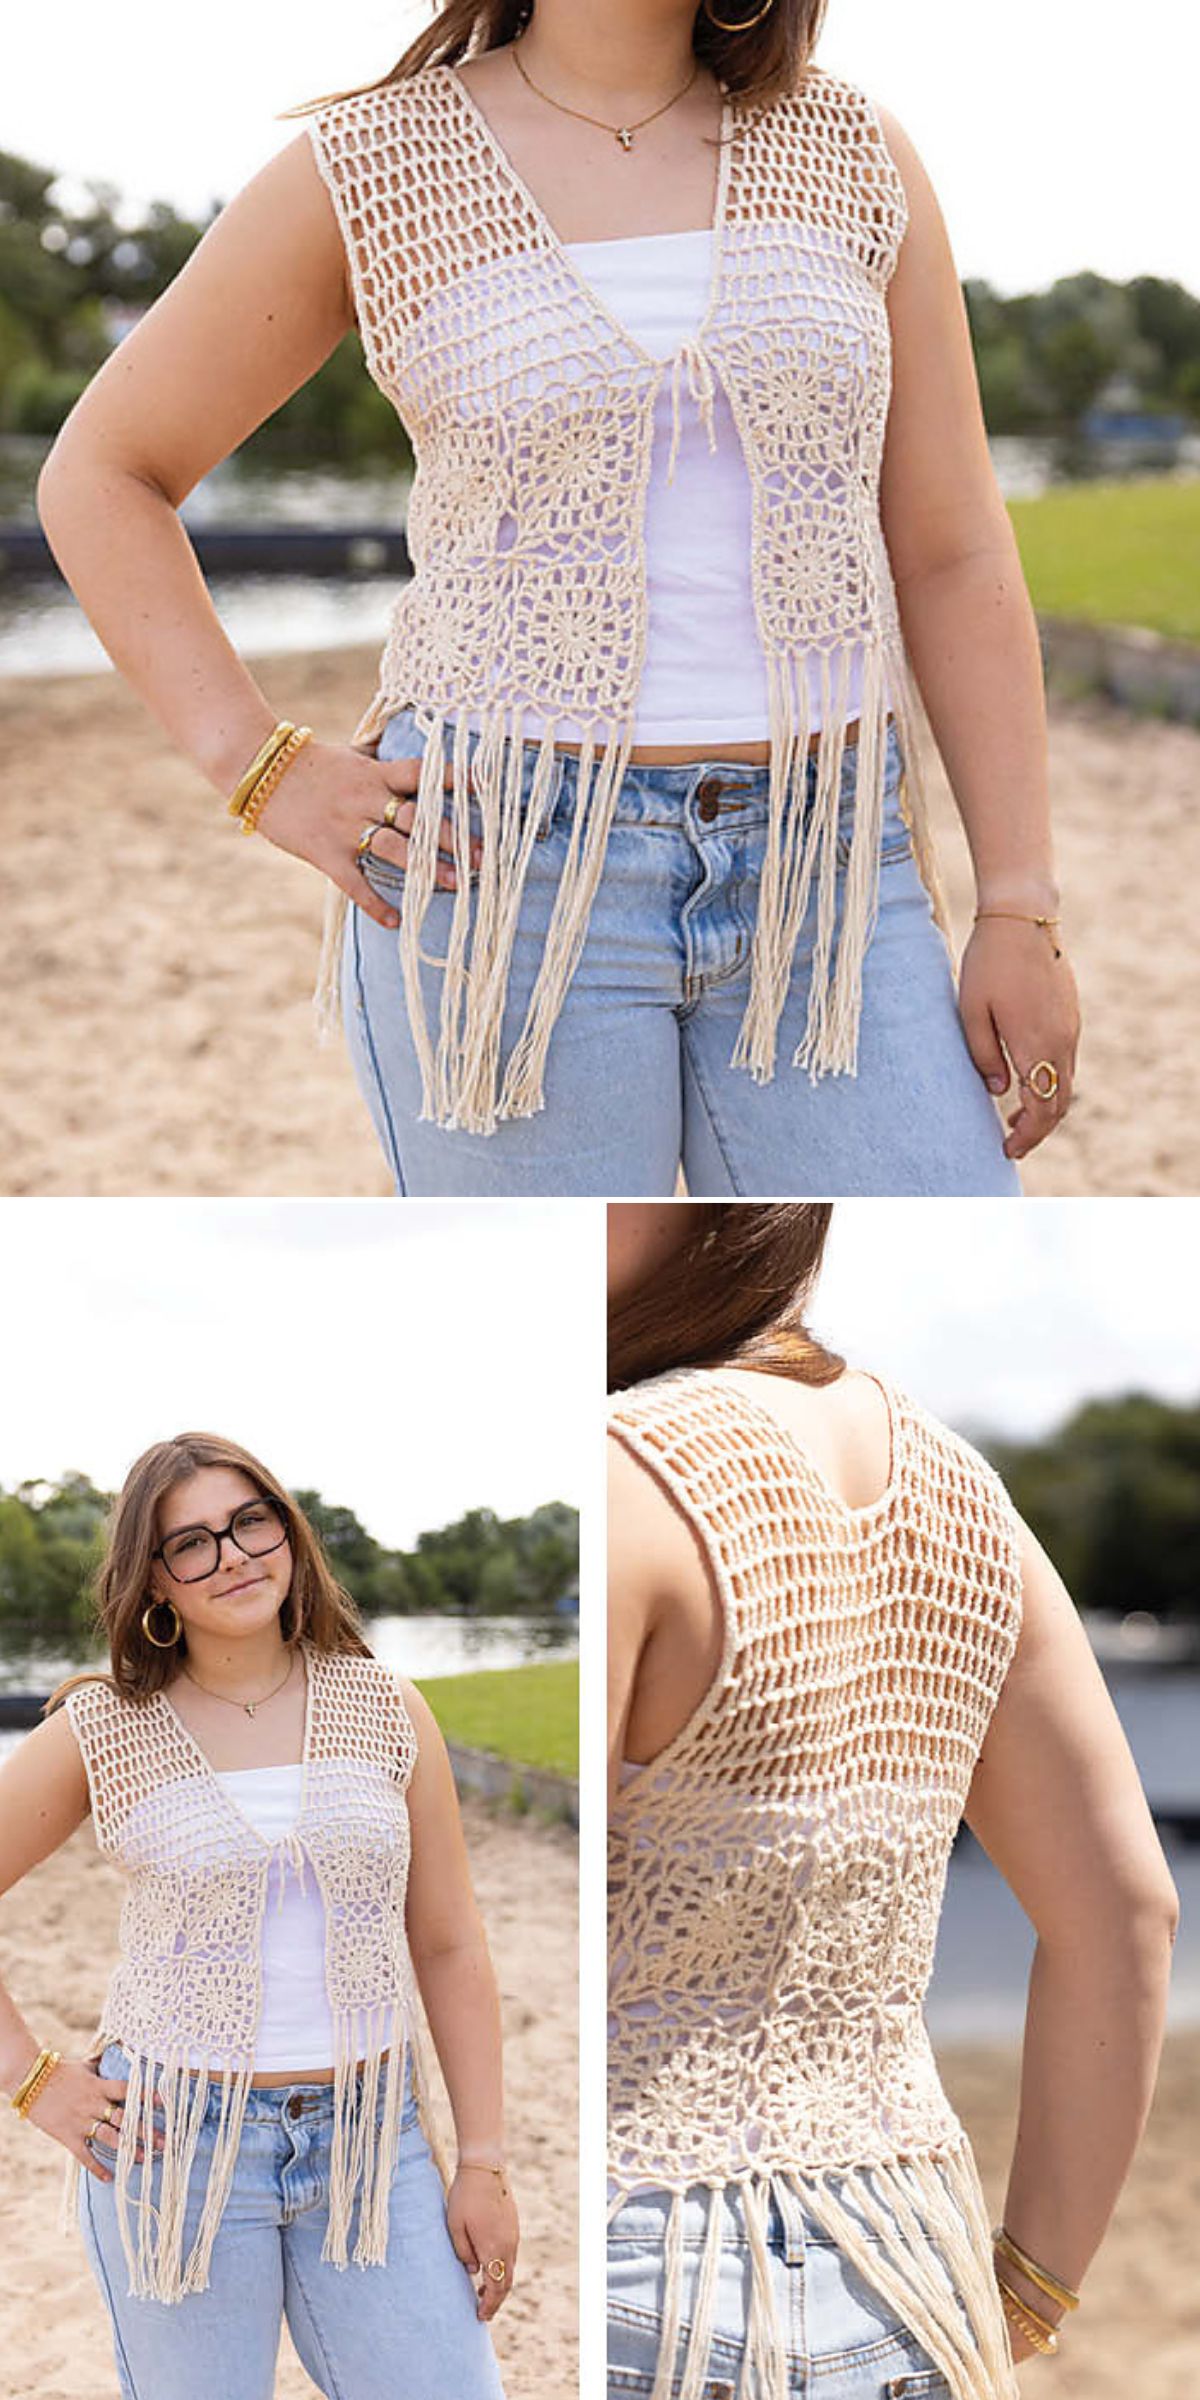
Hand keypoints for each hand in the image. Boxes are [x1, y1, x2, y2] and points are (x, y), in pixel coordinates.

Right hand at [21, 2056, 163, 2179]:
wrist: (31, 2083)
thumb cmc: (59, 2071)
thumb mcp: (85, 2065)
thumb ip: (102, 2063)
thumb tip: (118, 2047)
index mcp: (99, 2086)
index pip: (128, 2090)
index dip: (146, 2095)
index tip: (164, 2103)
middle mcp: (93, 2105)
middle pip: (124, 2119)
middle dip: (145, 2131)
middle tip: (164, 2142)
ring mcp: (81, 2122)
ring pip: (109, 2138)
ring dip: (127, 2150)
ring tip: (145, 2159)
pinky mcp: (68, 2136)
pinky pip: (85, 2155)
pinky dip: (96, 2168)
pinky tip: (109, 2178)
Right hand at [251, 739, 483, 930]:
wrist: (258, 769)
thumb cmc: (307, 762)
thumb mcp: (350, 753)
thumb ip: (379, 754)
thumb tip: (403, 741)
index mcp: (375, 774)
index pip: (421, 773)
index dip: (454, 778)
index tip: (485, 786)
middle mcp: (366, 799)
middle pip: (418, 818)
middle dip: (452, 837)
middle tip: (482, 857)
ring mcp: (346, 827)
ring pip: (395, 849)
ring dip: (426, 868)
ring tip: (455, 885)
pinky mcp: (326, 853)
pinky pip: (355, 883)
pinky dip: (375, 903)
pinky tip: (395, 922)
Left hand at [446, 2164, 519, 2321]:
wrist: (485, 2167)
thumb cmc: (465, 2196)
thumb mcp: (454, 2226)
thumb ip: (463, 2253)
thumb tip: (472, 2271)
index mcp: (494, 2249)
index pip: (496, 2288)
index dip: (489, 2305)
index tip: (480, 2316)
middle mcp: (508, 2245)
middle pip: (506, 2282)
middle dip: (495, 2300)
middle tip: (482, 2312)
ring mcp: (513, 2235)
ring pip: (509, 2269)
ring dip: (498, 2284)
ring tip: (481, 2292)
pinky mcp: (513, 2226)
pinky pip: (510, 2255)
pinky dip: (501, 2268)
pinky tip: (487, 2266)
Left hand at [958, 918, 1079, 1161]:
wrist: (1022, 917)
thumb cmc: (989, 963)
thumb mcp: (971, 1012)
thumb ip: (984, 1056)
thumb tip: (998, 1091)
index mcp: (1037, 1045)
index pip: (1042, 1110)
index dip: (1026, 1136)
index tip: (1007, 1150)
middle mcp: (1061, 1042)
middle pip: (1059, 1104)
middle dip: (1037, 1131)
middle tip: (1012, 1145)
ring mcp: (1070, 1028)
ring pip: (1066, 1083)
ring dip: (1044, 1107)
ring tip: (1014, 1119)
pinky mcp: (1071, 1016)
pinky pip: (1066, 1061)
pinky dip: (1051, 1082)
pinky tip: (1027, 1081)